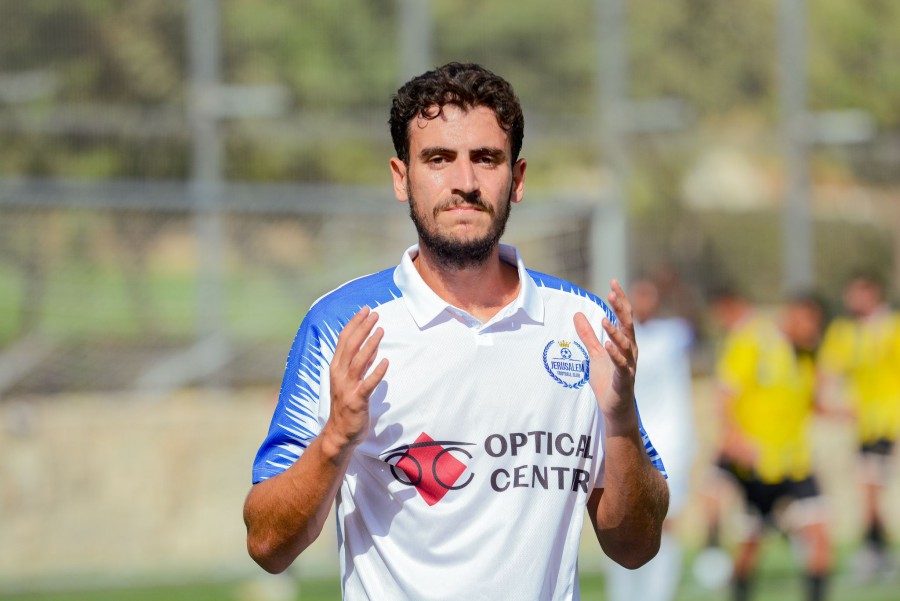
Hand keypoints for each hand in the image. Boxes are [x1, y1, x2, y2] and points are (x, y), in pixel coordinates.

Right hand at [324, 307, 388, 450]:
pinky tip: (386, 362)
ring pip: (358, 362)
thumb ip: (360, 363)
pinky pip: (368, 385)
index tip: (365, 310)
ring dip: (370, 345)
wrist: (339, 433)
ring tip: (381, 331)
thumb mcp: (351, 379)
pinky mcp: (357, 400)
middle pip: (350, 346)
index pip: (344, 340)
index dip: (354, 323)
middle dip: (362, 328)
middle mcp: (339, 374)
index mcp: (336, 367)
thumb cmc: (346, 404)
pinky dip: (376, 373)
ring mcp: (347, 387)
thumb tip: (372, 344)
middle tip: (375, 314)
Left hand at [574, 279, 637, 426]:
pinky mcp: (624, 379)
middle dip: (621, 308)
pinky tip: (607, 345)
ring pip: (625, 344)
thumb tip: (577, 314)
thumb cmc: (608, 380)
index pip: (624, 316)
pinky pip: (621, 365)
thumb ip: (587, 335)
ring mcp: (629, 364)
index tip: (613, 283)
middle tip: (612, 292)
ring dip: (615, 332)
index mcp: (625, 342)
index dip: (620, 300)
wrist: (616, 408)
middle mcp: (631, 350)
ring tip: (603, 320)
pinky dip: (615, 354)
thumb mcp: (594, 354)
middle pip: (628, 325)